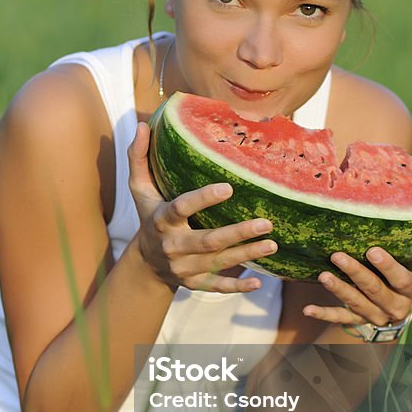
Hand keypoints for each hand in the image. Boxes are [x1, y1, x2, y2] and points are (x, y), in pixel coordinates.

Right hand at [127, 122, 276, 292]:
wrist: (146, 263)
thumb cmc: (149, 216)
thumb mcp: (139, 189)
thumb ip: (138, 157)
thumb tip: (141, 124)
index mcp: (161, 221)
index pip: (180, 209)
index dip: (203, 199)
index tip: (228, 187)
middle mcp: (173, 246)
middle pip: (208, 241)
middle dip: (237, 234)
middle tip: (266, 222)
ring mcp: (184, 267)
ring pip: (219, 262)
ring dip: (247, 254)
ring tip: (272, 242)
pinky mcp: (194, 283)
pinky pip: (217, 287)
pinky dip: (237, 287)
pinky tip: (259, 282)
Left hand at [302, 242, 411, 324]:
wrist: (407, 302)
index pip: (403, 281)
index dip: (389, 268)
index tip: (374, 250)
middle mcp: (397, 306)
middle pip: (376, 292)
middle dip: (357, 274)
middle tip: (338, 256)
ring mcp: (376, 314)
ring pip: (356, 304)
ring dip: (338, 290)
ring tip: (323, 275)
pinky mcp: (359, 319)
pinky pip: (341, 319)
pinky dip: (324, 314)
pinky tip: (307, 310)